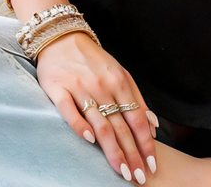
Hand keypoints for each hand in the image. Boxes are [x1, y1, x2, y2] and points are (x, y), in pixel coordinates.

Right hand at [35, 31, 157, 183]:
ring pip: (99, 123)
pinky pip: (70, 111)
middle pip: (120, 125)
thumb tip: (152, 125)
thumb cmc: (94, 60)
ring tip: (120, 171)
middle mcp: (103, 86)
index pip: (136, 118)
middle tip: (138, 177)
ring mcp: (80, 88)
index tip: (152, 164)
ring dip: (111, 150)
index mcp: (120, 81)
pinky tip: (89, 141)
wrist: (62, 38)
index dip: (145, 142)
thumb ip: (136, 98)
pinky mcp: (58, 89)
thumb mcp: (120, 73)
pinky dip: (80, 126)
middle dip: (131, 154)